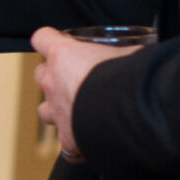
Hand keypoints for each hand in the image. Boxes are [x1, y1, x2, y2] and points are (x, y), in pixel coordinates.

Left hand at [31, 26, 141, 156]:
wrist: (129, 111)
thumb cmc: (128, 75)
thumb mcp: (129, 52)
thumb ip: (124, 53)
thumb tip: (139, 54)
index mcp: (63, 55)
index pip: (42, 38)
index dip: (49, 40)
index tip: (59, 42)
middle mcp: (53, 83)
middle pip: (40, 74)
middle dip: (54, 75)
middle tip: (74, 78)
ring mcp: (57, 112)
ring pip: (44, 110)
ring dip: (57, 109)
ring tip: (76, 111)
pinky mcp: (67, 139)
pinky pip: (66, 142)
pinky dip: (76, 141)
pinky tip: (92, 140)